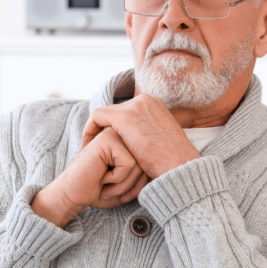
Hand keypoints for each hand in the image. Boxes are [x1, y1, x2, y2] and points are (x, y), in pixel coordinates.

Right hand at [32, 128, 148, 227]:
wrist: (74, 195)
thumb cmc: (100, 190)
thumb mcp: (128, 179)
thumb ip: (143, 169)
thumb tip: (164, 168)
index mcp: (128, 140)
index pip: (149, 162)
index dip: (138, 182)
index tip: (117, 186)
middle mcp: (122, 133)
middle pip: (146, 162)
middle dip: (131, 184)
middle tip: (110, 188)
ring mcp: (114, 134)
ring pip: (139, 164)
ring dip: (123, 184)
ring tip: (106, 184)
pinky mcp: (108, 140)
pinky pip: (128, 165)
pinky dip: (117, 179)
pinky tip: (102, 178)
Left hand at [81, 95, 200, 178]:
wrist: (179, 167)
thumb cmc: (173, 162)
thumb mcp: (164, 141)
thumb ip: (151, 134)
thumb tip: (143, 141)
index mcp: (156, 105)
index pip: (128, 111)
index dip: (116, 128)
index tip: (111, 144)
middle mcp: (146, 100)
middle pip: (116, 111)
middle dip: (105, 128)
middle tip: (96, 146)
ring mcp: (135, 106)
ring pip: (105, 113)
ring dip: (96, 130)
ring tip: (90, 147)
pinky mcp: (124, 117)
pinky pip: (97, 117)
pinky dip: (89, 130)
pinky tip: (87, 146)